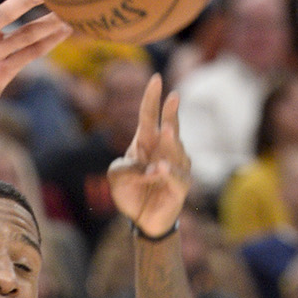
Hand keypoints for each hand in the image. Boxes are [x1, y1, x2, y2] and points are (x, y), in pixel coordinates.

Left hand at [108, 75, 190, 239]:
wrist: (142, 219)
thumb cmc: (130, 192)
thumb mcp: (116, 177)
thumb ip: (123, 168)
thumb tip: (146, 169)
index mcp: (145, 141)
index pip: (148, 115)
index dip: (152, 98)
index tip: (155, 79)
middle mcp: (164, 149)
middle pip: (169, 125)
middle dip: (171, 111)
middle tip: (173, 96)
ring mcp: (175, 165)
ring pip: (175, 148)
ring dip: (170, 140)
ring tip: (166, 130)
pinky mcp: (181, 185)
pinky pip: (176, 175)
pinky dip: (168, 171)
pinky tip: (161, 167)